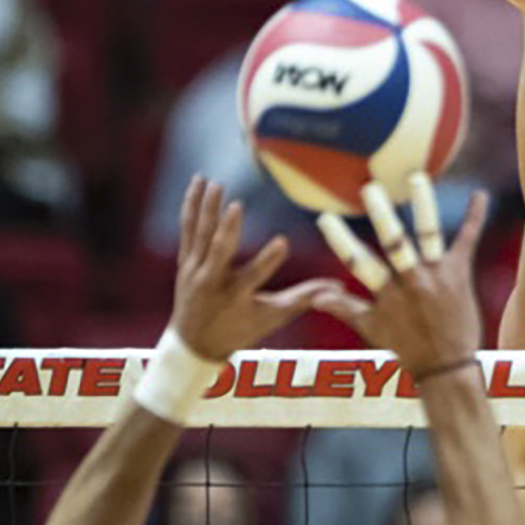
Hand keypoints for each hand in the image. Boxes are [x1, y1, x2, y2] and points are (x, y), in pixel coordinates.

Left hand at [168, 177, 333, 360]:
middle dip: (228, 229)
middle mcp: (211, 282)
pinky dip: (192, 205)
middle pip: (219, 252)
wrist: (195, 342)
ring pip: (200, 234)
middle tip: (237, 205)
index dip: (269, 260)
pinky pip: (188, 228)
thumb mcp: (274, 317)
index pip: (254, 277)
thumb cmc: (242, 329)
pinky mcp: (185, 260)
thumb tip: (338, 287)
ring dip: (207, 208)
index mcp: (235, 297)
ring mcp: (194, 270)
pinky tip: (198, 181)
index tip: (284, 242)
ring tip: (216, 183)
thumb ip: (304, 298)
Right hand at [314, 176, 490, 378]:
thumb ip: (344, 308)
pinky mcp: (459, 274)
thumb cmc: (407, 349)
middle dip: (382, 216)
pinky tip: (480, 195)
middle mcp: (411, 281)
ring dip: (424, 206)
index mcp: (386, 294)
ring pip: (428, 235)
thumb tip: (315, 296)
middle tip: (370, 188)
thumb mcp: (371, 330)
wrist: (448, 367)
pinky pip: (467, 240)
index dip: (341, 241)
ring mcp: (436, 276)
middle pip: (394, 244)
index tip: (325, 218)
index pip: (358, 263)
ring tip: (417, 178)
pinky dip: (474, 217)